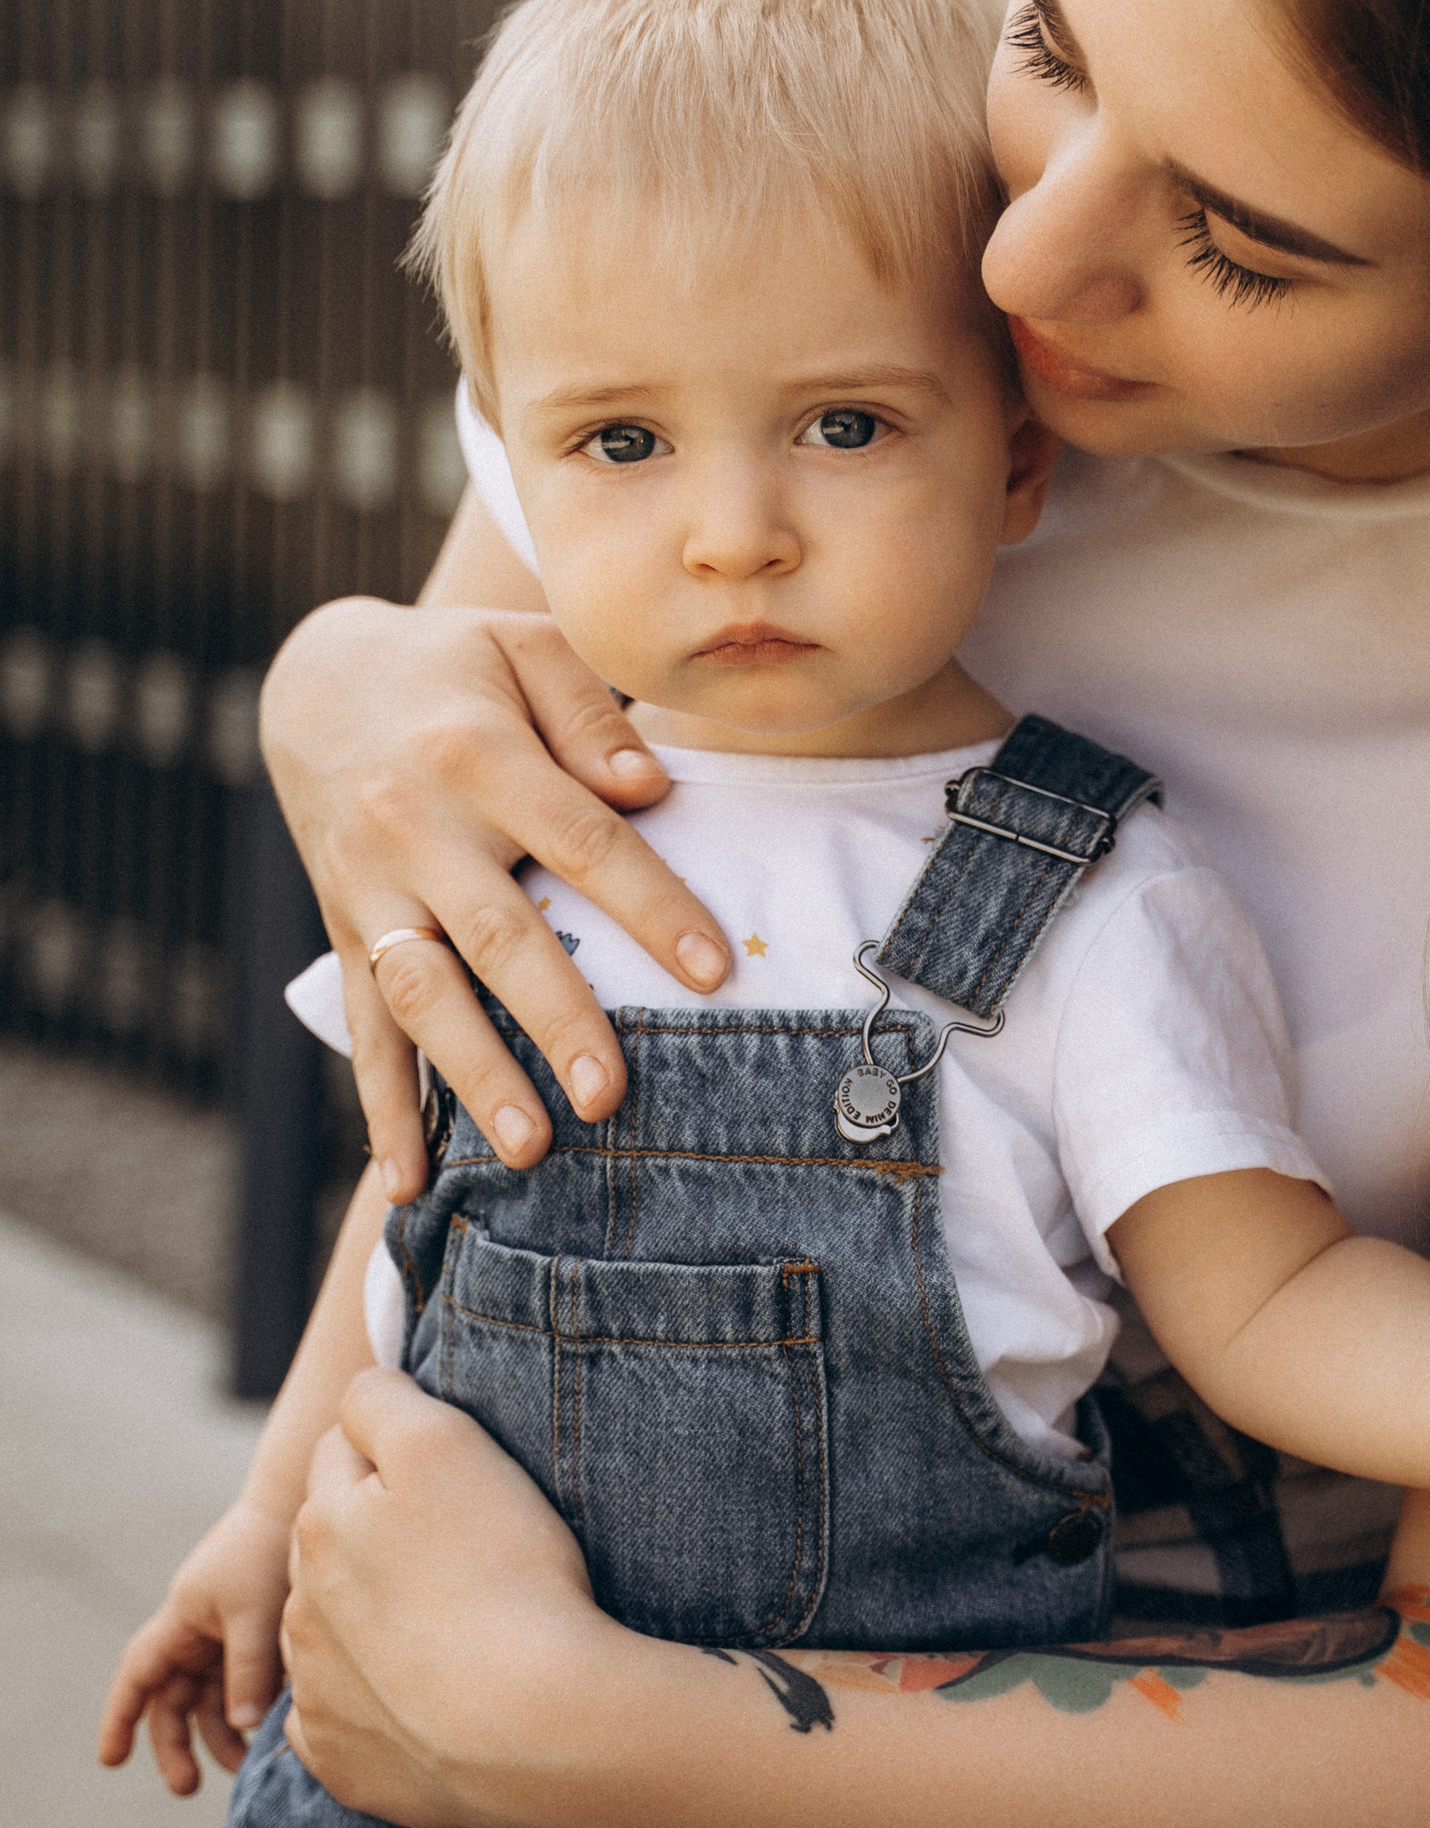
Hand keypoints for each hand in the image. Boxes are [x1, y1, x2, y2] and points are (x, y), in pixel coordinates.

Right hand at [100, 1502, 293, 1792]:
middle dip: (177, 1744)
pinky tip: (272, 1735)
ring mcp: (225, 1634)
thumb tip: (243, 1727)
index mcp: (181, 1622)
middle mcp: (196, 1631)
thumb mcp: (255, 1616)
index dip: (121, 1718)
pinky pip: (245, 1682)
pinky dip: (252, 1708)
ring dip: (222, 1732)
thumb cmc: (269, 1553)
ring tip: (244, 1769)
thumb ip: (248, 1671)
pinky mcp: (257, 1634)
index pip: (139, 1676)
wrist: (301, 1503)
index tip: (110, 1760)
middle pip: (173, 1699)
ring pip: (212, 1697)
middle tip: (187, 1788)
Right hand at [260, 595, 733, 1198]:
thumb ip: (591, 713)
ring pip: (422, 995)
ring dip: (471, 1077)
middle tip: (612, 1095)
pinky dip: (381, 1108)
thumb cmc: (457, 667)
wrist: (317, 677)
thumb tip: (650, 788)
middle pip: (496, 936)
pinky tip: (407, 1181)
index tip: (713, 971)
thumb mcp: (523, 646)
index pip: (581, 840)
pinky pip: (363, 1028)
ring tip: (530, 1150)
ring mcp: (370, 890)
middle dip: (554, 1020)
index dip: (650, 906)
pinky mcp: (346, 932)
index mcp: (477, 755)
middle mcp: (415, 829)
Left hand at [279, 1369, 600, 1827]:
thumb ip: (382, 1403)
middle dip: (374, 1539)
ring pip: (329, 1635)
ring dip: (368, 1622)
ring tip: (451, 1631)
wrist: (532, 1730)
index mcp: (324, 1524)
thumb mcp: (446, 1447)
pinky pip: (339, 1720)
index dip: (397, 1453)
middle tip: (459, 1553)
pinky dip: (370, 1706)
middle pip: (331, 1547)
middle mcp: (302, 1606)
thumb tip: (357, 1397)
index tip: (451, 1476)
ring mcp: (317, 1691)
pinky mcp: (340, 1761)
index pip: (343, 1454)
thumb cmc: (503, 1578)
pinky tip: (425, 1702)